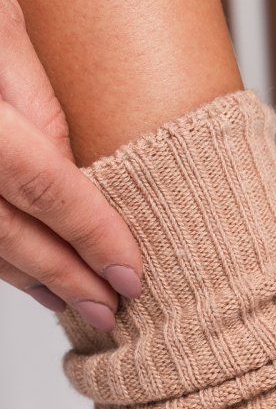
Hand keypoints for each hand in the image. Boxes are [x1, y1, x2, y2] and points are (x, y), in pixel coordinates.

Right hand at [0, 0, 141, 329]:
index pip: (44, 185)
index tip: (131, 272)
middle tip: (113, 309)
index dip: (92, 235)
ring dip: (30, 277)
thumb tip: (74, 170)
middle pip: (8, 230)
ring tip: (77, 302)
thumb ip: (36, 99)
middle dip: (66, 275)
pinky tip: (25, 275)